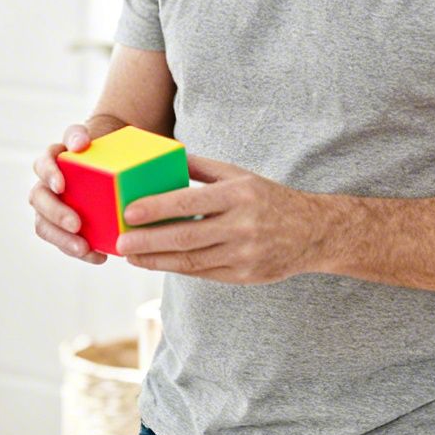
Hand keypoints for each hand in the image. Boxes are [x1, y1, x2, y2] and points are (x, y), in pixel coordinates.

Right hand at [29, 124, 107, 264]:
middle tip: (76, 224)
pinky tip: (99, 256)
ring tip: (84, 249)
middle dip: (55, 213)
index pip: (43, 164)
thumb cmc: (98, 149)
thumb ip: (80, 135)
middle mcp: (46, 186)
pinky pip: (63, 242)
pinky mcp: (63, 227)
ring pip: (44, 225)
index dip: (49, 174)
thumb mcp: (92, 136)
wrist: (108, 165)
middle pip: (39, 199)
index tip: (61, 185)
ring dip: (62, 239)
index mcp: (52, 162)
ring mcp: (51, 208)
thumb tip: (78, 144)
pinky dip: (80, 251)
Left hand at [113, 153, 326, 283]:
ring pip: (192, 259)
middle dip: (149, 241)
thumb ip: (202, 168)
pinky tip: (157, 262)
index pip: (190, 203)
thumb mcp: (239, 175)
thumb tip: (164, 159)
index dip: (157, 208)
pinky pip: (204, 271)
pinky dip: (177, 267)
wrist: (313, 232)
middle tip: (121, 242)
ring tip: (131, 255)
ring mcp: (244, 254)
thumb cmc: (268, 198)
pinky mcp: (245, 275)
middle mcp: (242, 225)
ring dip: (157, 259)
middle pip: (187, 236)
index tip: (128, 211)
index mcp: (238, 195)